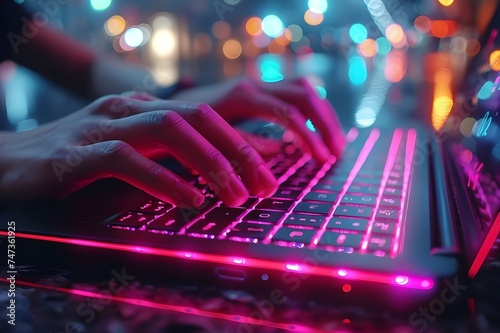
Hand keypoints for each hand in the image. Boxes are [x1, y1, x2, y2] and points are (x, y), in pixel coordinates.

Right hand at [0, 94, 277, 206]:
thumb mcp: (131, 154)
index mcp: (143, 109)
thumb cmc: (75, 163)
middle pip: (197, 117)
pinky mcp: (74, 154)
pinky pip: (125, 160)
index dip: (242, 145)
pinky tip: (188, 199)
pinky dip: (161, 179)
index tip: (268, 176)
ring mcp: (100, 126)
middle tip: (266, 187)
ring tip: (236, 196)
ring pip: (168, 130)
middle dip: (238, 151)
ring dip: (209, 163)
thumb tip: (217, 176)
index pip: (207, 117)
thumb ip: (168, 159)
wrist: (7, 162)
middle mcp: (127, 109)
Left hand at [172, 77, 345, 162]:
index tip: (322, 160)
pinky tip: (316, 131)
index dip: (309, 136)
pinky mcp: (259, 89)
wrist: (163, 106)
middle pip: (304, 96)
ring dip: (323, 115)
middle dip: (324, 125)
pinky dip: (311, 111)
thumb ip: (243, 144)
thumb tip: (280, 150)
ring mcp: (258, 84)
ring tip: (334, 144)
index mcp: (242, 95)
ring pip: (303, 90)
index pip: (288, 113)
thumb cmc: (183, 126)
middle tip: (336, 154)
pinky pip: (294, 92)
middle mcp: (254, 85)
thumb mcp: (208, 138)